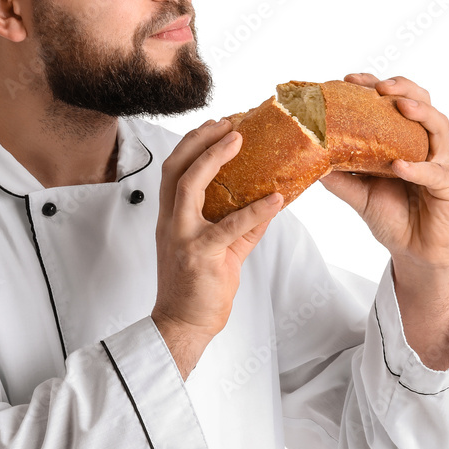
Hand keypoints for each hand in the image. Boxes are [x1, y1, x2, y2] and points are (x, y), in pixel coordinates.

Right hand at [151, 119, 283, 377]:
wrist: (183, 325)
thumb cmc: (197, 288)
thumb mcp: (219, 249)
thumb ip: (241, 224)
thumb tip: (270, 201)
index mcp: (172, 218)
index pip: (174, 169)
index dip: (193, 143)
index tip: (215, 125)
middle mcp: (172, 222)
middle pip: (175, 167)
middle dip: (199, 139)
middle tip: (228, 123)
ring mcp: (183, 237)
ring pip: (190, 186)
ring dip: (214, 158)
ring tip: (239, 140)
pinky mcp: (202, 256)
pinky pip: (230, 226)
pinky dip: (256, 210)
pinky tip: (277, 198)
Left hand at [319, 74, 448, 270]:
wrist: (413, 252)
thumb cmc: (391, 217)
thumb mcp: (358, 194)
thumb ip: (338, 176)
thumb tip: (309, 155)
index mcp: (403, 141)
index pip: (394, 102)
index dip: (375, 86)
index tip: (349, 79)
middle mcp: (425, 146)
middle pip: (423, 103)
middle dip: (404, 89)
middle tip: (381, 87)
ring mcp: (441, 163)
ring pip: (439, 128)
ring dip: (420, 113)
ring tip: (400, 107)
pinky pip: (436, 173)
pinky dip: (417, 167)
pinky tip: (398, 166)